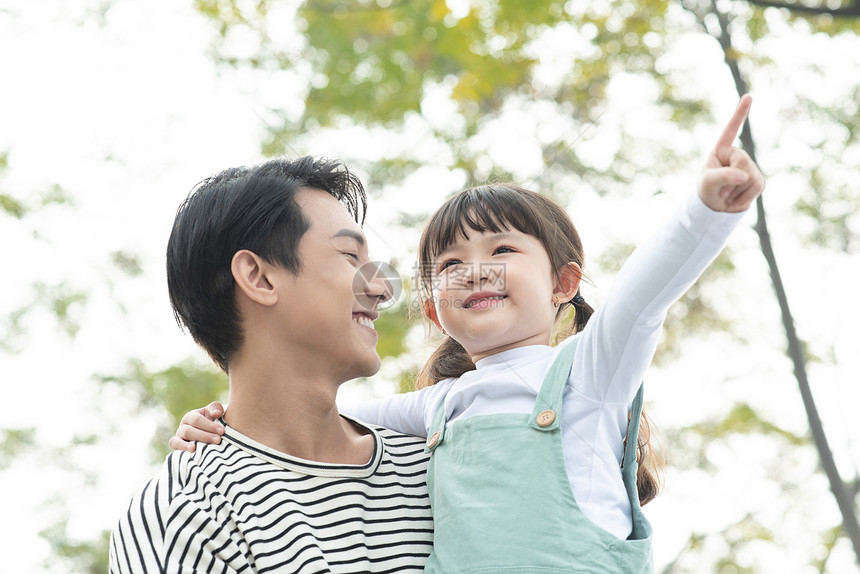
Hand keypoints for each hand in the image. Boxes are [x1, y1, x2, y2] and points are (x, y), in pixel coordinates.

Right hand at [167, 401, 225, 451]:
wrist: (208, 432)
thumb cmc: (212, 420)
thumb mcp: (214, 412)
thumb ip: (216, 409)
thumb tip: (216, 413)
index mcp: (191, 416)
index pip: (197, 420)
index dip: (209, 425)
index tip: (222, 431)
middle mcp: (183, 426)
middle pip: (189, 431)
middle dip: (204, 436)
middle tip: (218, 440)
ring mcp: (179, 437)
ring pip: (179, 440)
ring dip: (188, 445)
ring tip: (195, 449)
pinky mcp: (177, 447)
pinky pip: (174, 447)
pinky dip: (180, 449)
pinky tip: (189, 453)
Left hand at [698, 94, 764, 212]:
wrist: (716, 207)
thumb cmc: (707, 190)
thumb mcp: (708, 183)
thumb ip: (723, 177)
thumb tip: (744, 176)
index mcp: (722, 150)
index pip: (731, 130)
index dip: (740, 114)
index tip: (748, 96)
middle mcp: (737, 155)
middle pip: (743, 162)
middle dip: (731, 179)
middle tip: (720, 189)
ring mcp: (749, 166)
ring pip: (751, 177)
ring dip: (736, 191)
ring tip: (727, 194)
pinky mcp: (758, 180)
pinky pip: (758, 187)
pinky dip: (744, 198)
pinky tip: (736, 200)